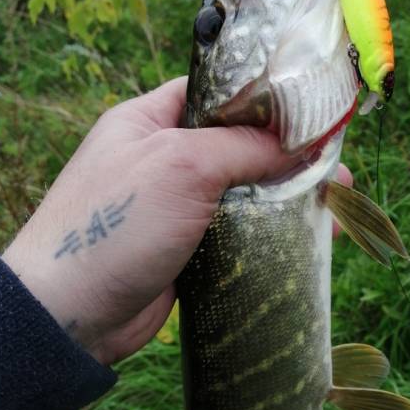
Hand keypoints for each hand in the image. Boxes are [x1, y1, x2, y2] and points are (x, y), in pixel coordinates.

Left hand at [2, 77, 351, 365]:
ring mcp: (176, 207)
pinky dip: (273, 234)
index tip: (315, 111)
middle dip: (290, 157)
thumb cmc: (115, 226)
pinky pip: (239, 234)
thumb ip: (242, 146)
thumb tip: (301, 142)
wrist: (70, 315)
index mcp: (149, 120)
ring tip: (337, 207)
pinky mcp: (188, 250)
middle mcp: (164, 159)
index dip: (266, 100)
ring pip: (245, 193)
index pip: (217, 93)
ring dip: (289, 199)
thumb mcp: (181, 167)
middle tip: (338, 169)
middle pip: (239, 146)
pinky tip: (313, 240)